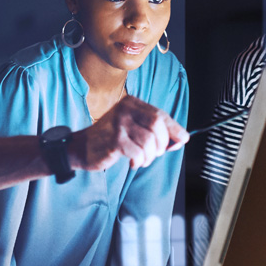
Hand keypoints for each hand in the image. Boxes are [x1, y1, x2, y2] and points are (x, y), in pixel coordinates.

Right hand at [71, 96, 188, 170]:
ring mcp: (118, 124)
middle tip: (155, 153)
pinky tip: (133, 162)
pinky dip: (139, 161)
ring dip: (150, 156)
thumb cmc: (110, 139)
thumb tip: (181, 140)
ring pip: (149, 141)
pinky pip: (138, 153)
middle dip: (162, 144)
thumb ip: (154, 131)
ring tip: (142, 160)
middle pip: (158, 125)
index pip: (160, 115)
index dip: (175, 129)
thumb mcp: (132, 128)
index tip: (182, 140)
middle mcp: (125, 110)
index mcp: (131, 103)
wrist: (82, 147)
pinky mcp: (114, 140)